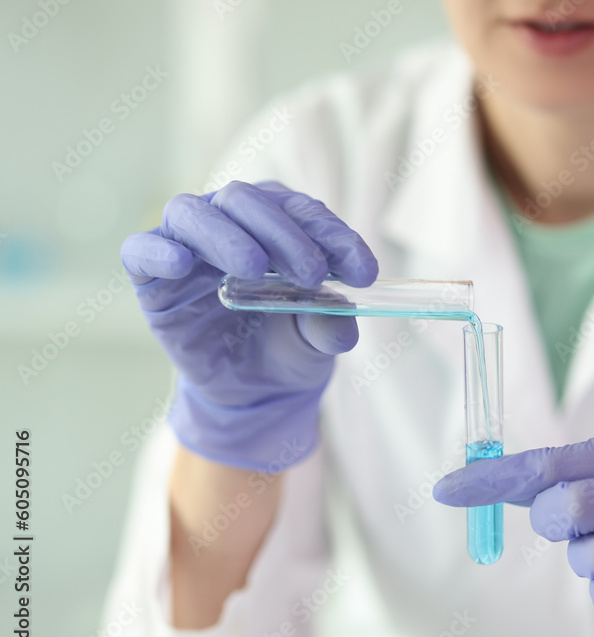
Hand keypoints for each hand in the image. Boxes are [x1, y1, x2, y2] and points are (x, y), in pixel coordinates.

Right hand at [121, 181, 377, 471]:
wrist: (252, 392)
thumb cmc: (288, 347)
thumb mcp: (318, 340)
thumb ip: (329, 324)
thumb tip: (339, 318)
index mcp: (278, 224)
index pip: (304, 212)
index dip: (335, 236)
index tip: (364, 272)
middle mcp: (231, 222)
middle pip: (248, 201)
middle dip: (284, 233)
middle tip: (311, 275)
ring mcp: (187, 245)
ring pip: (194, 213)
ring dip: (226, 235)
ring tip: (252, 268)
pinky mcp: (152, 276)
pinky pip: (141, 249)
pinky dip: (159, 251)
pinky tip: (180, 263)